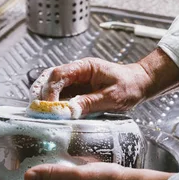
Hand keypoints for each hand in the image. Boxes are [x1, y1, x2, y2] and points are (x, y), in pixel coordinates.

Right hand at [29, 58, 150, 116]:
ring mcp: (76, 80)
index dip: (50, 90)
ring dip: (45, 98)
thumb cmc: (129, 86)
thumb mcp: (111, 97)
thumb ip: (89, 102)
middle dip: (41, 93)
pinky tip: (52, 112)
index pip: (59, 75)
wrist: (140, 83)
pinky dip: (54, 103)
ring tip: (41, 111)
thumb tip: (69, 110)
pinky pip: (61, 95)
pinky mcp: (78, 90)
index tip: (48, 106)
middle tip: (38, 109)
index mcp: (85, 67)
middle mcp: (77, 71)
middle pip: (50, 78)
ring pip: (52, 86)